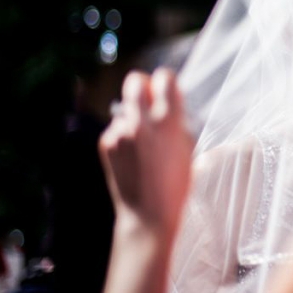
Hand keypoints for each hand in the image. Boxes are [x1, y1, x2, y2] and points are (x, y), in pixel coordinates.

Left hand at [99, 68, 193, 235]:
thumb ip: (176, 120)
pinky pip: (116, 127)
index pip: (164, 77)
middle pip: (135, 81)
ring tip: (144, 143)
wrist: (147, 215)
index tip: (168, 91)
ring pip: (125, 108)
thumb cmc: (175, 185)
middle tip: (150, 103)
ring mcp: (120, 132)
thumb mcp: (187, 148)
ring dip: (134, 116)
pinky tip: (133, 155)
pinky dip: (124, 135)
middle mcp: (141, 121)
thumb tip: (167, 100)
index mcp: (167, 121)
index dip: (167, 82)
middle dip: (144, 87)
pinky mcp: (106, 143)